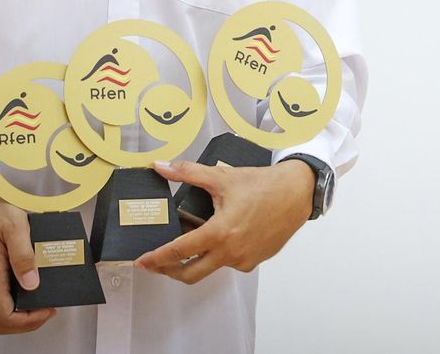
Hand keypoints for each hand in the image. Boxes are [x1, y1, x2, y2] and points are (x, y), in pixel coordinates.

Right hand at [0, 174, 54, 332]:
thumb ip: (24, 256)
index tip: (49, 309)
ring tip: (42, 296)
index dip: (29, 321)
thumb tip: (32, 283)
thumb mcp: (15, 226)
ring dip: (20, 311)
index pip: (5, 318)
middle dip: (27, 320)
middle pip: (1, 320)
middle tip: (48, 306)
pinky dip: (12, 300)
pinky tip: (27, 285)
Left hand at [134, 159, 314, 283]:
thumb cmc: (262, 184)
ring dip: (198, 257)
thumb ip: (188, 173)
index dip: (156, 259)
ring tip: (193, 238)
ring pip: (212, 266)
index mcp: (220, 232)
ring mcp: (245, 259)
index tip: (141, 262)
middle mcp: (231, 252)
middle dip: (169, 272)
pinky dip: (220, 253)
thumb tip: (160, 166)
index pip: (179, 252)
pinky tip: (222, 236)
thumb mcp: (222, 177)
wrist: (297, 192)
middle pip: (191, 274)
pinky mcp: (256, 261)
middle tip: (156, 264)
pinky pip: (230, 262)